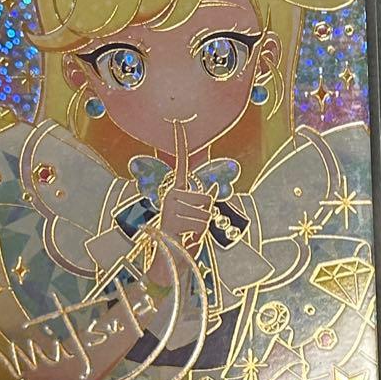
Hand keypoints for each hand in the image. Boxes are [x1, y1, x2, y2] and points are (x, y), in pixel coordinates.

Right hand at [157, 120, 211, 255]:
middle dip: (207, 215)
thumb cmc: (183, 236)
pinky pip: (201, 224)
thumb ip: (204, 202)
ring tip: (188, 233)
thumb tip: (213, 188)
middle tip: (192, 226)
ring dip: (203, 227)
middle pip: (208, 198)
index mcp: (176, 189)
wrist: (167, 257)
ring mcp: (171, 206)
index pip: (181, 162)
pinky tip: (185, 238)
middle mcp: (171, 194)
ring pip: (206, 213)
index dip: (181, 142)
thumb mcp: (197, 216)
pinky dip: (199, 234)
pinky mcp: (172, 219)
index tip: (178, 121)